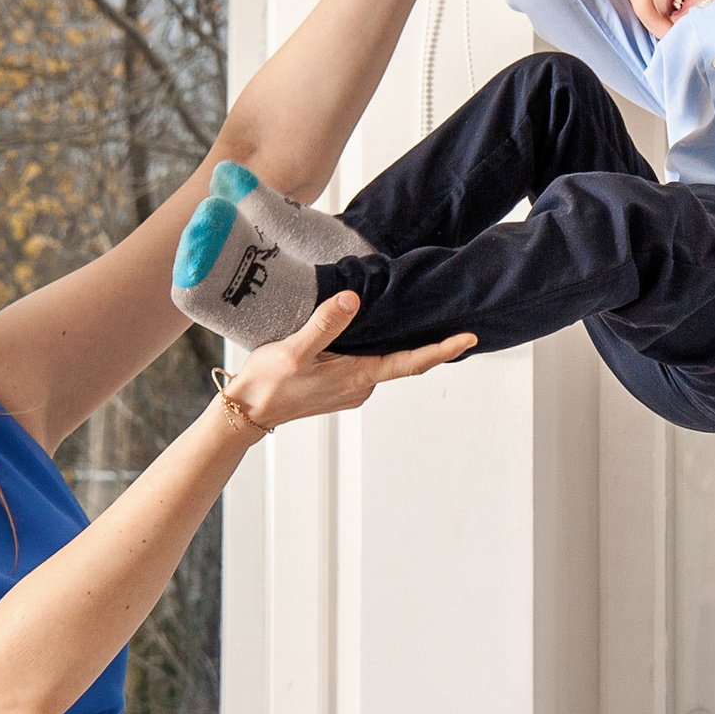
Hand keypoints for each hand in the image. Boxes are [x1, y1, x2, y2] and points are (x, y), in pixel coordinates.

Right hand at [221, 293, 473, 429]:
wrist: (246, 413)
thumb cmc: (269, 385)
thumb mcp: (295, 350)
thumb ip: (326, 324)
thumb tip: (354, 300)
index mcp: (358, 378)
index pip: (411, 362)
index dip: (442, 350)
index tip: (468, 338)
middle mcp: (361, 387)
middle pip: (402, 358)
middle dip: (424, 339)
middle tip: (446, 312)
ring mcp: (351, 389)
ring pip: (381, 360)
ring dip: (394, 341)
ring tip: (408, 312)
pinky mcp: (339, 387)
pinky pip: (365, 364)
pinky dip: (373, 347)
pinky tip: (367, 329)